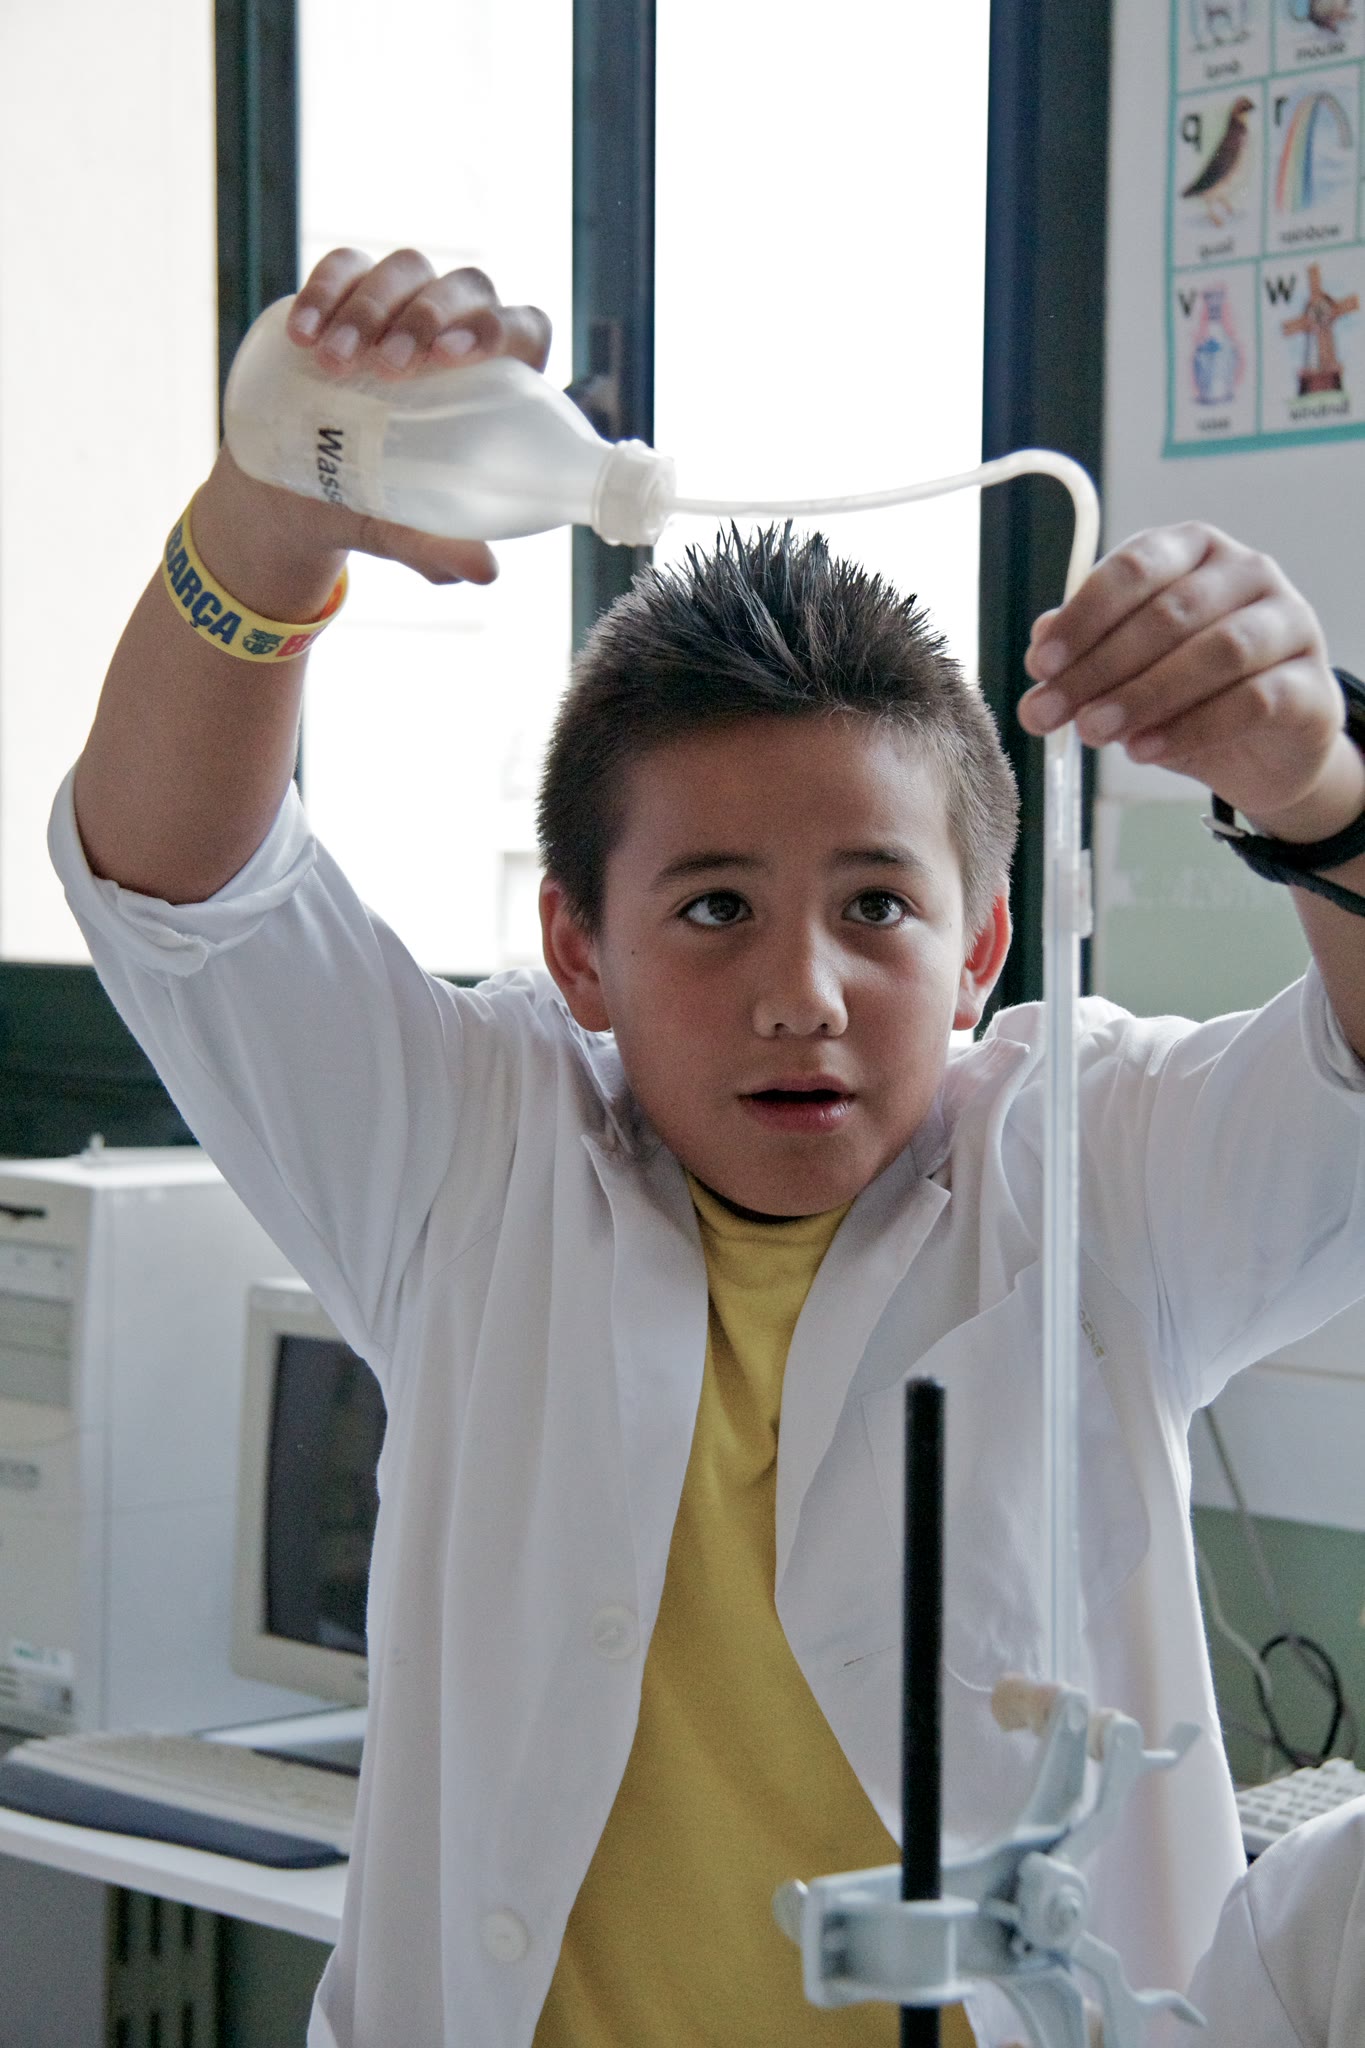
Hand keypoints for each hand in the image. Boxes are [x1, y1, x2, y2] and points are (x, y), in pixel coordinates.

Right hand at [195, 246, 552, 604]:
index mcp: (496, 379)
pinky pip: (344, 266)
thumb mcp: (404, 529)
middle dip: (428, 318)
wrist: (294, 494)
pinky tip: (303, 334)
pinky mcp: (346, 293)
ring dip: (373, 306)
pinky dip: (324, 289)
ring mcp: (402, 304)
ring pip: (407, 270)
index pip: (523, 329)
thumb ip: (440, 543)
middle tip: (388, 370)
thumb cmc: (373, 509)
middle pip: (467, 288)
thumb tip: (485, 571)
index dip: (500, 329)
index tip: (453, 358)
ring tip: (333, 364)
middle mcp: (456, 329)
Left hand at [1017, 523, 1358, 836]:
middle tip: (1053, 713)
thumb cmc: (1187, 692)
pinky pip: (1250, 700)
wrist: (1262, 748)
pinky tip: (1143, 751)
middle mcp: (1247, 571)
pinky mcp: (1311, 682)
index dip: (1083, 617)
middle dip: (1100, 668)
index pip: (1135, 567)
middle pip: (1169, 613)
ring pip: (1215, 652)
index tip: (1041, 666)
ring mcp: (1288, 621)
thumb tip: (1038, 645)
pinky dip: (1190, 727)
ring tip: (1094, 732)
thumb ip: (1084, 652)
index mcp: (1193, 550)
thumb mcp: (1126, 668)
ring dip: (1144, 696)